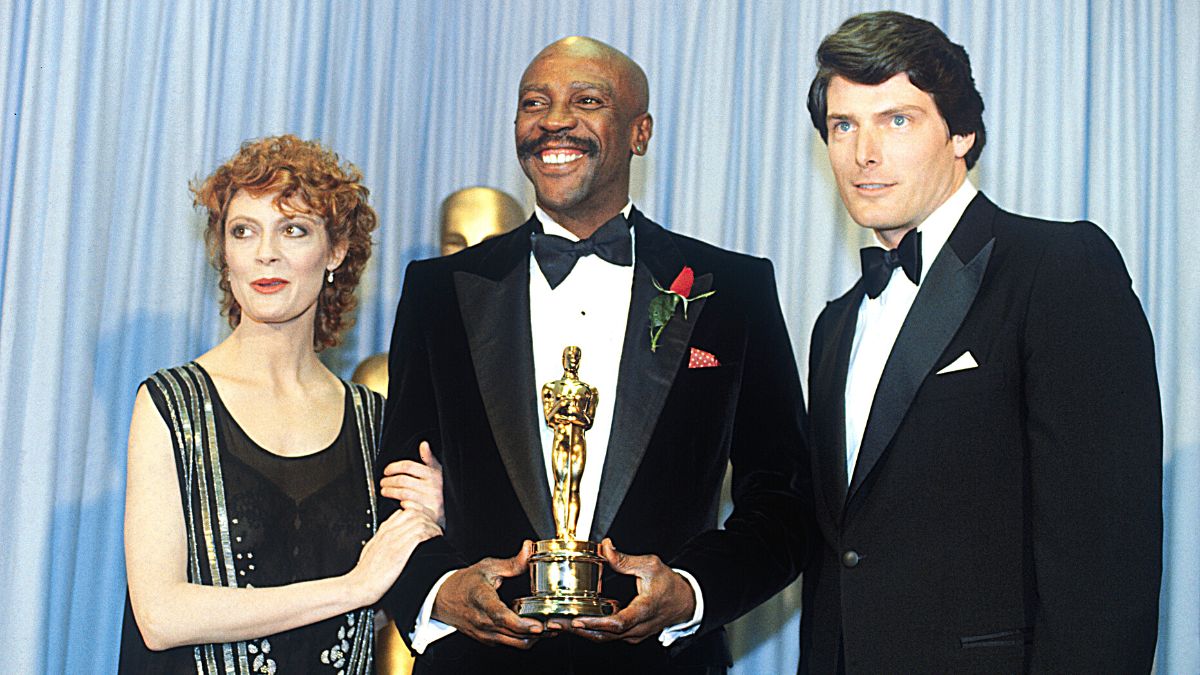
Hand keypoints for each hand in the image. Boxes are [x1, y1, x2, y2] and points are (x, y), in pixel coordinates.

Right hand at [345, 508, 441, 606]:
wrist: (358, 586)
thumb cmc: (365, 573)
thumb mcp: (371, 551)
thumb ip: (382, 542)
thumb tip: (392, 539)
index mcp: (382, 532)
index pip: (403, 512)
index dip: (417, 515)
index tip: (425, 523)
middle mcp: (388, 532)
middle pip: (413, 512)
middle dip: (428, 518)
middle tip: (434, 528)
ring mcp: (394, 540)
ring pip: (419, 520)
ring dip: (432, 526)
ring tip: (437, 534)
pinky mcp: (400, 551)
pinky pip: (420, 533)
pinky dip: (431, 534)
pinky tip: (434, 539)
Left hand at [381, 440, 444, 527]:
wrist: (450, 509)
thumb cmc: (441, 488)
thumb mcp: (438, 470)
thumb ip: (429, 458)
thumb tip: (424, 444)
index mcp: (434, 474)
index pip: (409, 466)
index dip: (394, 467)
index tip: (387, 471)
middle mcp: (433, 487)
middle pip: (403, 480)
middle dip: (389, 481)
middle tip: (383, 482)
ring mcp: (431, 500)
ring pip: (403, 493)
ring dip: (390, 492)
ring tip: (385, 491)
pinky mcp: (429, 513)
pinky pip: (409, 506)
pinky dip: (401, 504)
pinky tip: (398, 503)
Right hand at [432, 540, 547, 648]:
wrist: (444, 599)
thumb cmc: (465, 582)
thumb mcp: (487, 566)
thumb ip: (512, 562)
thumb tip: (528, 548)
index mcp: (481, 599)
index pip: (500, 616)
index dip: (520, 623)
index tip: (537, 625)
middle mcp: (482, 620)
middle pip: (512, 634)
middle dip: (536, 632)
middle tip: (555, 625)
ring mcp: (484, 633)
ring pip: (514, 643)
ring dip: (533, 638)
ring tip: (550, 628)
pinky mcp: (488, 640)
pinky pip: (510, 643)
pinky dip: (524, 639)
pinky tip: (534, 629)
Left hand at [564, 538, 695, 643]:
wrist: (685, 602)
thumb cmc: (670, 585)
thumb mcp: (650, 565)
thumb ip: (625, 559)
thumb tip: (606, 547)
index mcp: (644, 610)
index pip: (618, 622)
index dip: (596, 623)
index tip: (577, 620)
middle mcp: (638, 627)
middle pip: (604, 635)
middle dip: (577, 630)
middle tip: (555, 623)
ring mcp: (634, 634)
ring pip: (604, 638)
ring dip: (580, 632)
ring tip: (558, 624)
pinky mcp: (630, 635)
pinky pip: (608, 636)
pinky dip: (590, 630)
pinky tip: (575, 623)